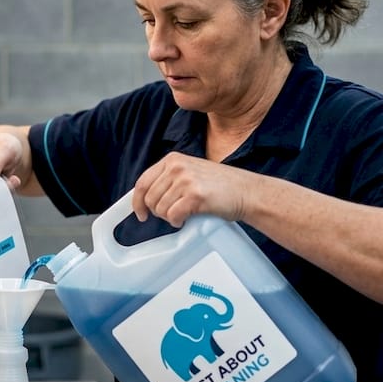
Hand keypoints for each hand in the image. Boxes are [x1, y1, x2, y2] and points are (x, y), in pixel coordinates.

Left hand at [132, 153, 251, 226]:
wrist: (246, 191)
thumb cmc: (220, 186)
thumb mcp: (190, 172)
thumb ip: (169, 180)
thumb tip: (146, 198)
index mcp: (172, 159)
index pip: (143, 182)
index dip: (137, 201)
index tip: (140, 213)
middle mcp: (177, 166)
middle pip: (150, 198)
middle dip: (158, 212)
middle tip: (173, 214)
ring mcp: (185, 179)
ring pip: (161, 209)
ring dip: (170, 218)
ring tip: (185, 214)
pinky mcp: (194, 195)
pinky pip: (173, 216)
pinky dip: (178, 222)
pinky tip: (187, 219)